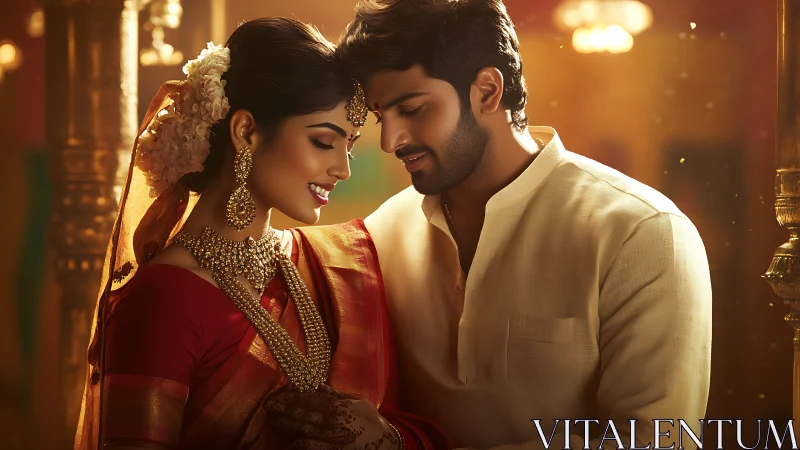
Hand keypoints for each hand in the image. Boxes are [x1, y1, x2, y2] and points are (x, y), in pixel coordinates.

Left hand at [263, 385, 401, 449]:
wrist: (386, 443)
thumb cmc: (371, 421)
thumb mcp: (358, 402)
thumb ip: (337, 395)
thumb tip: (320, 386)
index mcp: (339, 405)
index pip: (310, 399)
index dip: (292, 397)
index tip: (278, 395)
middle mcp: (334, 419)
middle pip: (303, 412)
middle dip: (284, 409)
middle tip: (268, 405)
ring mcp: (334, 435)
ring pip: (306, 428)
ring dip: (288, 424)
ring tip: (273, 420)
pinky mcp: (335, 449)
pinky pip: (316, 446)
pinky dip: (304, 443)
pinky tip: (293, 441)